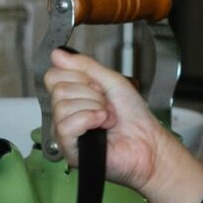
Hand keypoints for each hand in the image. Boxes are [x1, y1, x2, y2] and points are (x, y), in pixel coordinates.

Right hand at [42, 49, 192, 201]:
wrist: (148, 141)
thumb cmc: (134, 117)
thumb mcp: (111, 81)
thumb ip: (85, 66)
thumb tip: (57, 54)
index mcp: (72, 97)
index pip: (54, 76)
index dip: (78, 76)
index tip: (98, 86)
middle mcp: (65, 114)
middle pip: (59, 89)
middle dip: (90, 93)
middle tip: (106, 104)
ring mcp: (65, 132)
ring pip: (62, 106)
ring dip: (94, 108)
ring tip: (107, 118)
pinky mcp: (69, 149)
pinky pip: (66, 126)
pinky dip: (88, 120)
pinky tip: (101, 125)